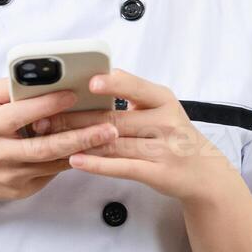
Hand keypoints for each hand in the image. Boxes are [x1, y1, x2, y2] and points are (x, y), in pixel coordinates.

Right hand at [0, 77, 119, 204]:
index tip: (74, 94)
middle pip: (45, 146)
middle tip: (109, 126)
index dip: (49, 104)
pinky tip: (91, 150)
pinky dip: (71, 160)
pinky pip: (51, 173)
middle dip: (80, 136)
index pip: (22, 114)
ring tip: (109, 138)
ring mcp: (11, 176)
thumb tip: (40, 75)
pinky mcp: (21, 190)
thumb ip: (8, 86)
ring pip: (53, 163)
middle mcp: (0, 154)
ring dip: (83, 150)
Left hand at [27, 68, 237, 202]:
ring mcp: (163, 149)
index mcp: (164, 100)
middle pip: (115, 119)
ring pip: (115, 144)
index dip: (113, 85)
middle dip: (78, 118)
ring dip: (80, 141)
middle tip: (47, 116)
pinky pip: (123, 167)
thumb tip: (99, 77)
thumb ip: (134, 94)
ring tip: (51, 137)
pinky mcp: (158, 174)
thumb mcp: (161, 107)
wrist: (203, 172)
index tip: (90, 82)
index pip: (136, 88)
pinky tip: (75, 160)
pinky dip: (97, 164)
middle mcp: (166, 123)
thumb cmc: (174, 134)